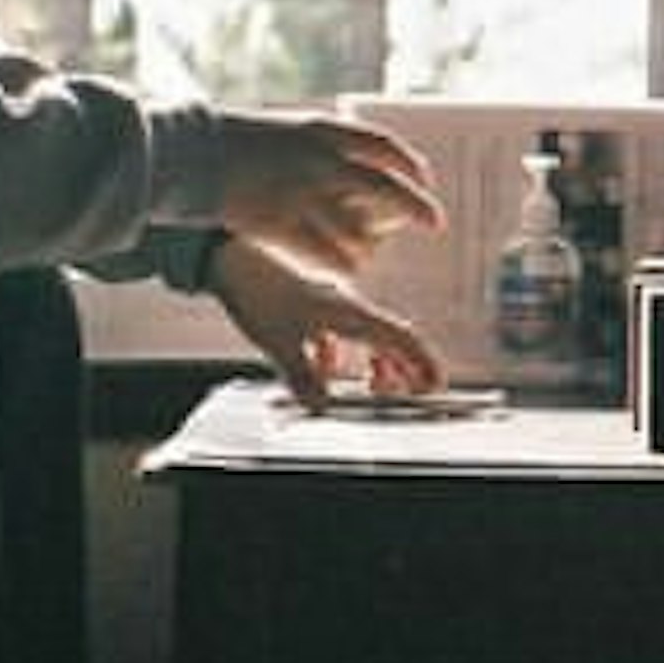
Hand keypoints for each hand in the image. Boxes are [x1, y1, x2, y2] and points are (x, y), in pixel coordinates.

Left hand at [209, 237, 444, 402]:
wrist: (229, 257)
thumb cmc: (256, 292)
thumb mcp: (279, 343)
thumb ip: (303, 378)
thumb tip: (323, 405)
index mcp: (350, 313)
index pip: (401, 339)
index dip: (422, 364)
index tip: (434, 386)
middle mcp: (347, 307)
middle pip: (390, 339)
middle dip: (403, 368)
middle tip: (407, 393)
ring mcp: (330, 305)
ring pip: (366, 336)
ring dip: (374, 362)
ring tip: (369, 385)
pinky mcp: (311, 305)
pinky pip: (339, 333)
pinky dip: (341, 354)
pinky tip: (323, 367)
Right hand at [210, 109, 443, 272]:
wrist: (188, 151)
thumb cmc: (231, 142)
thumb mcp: (285, 129)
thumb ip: (321, 145)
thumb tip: (356, 160)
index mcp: (323, 131)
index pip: (384, 148)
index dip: (411, 166)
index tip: (426, 181)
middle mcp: (320, 160)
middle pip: (387, 189)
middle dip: (418, 208)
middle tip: (436, 224)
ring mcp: (303, 193)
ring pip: (359, 230)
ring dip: (369, 246)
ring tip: (367, 256)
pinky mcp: (282, 223)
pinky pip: (328, 252)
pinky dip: (343, 263)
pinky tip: (349, 270)